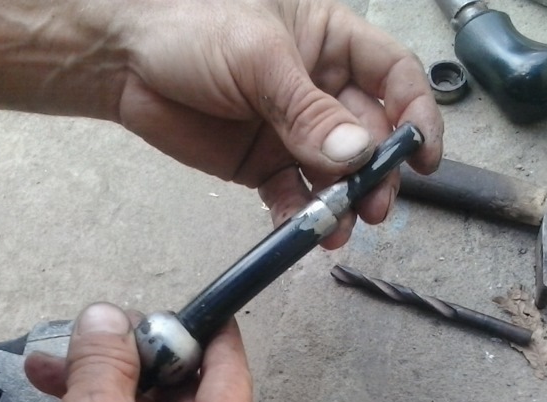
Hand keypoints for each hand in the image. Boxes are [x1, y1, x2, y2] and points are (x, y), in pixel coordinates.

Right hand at [0, 303, 257, 401]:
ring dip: (109, 392)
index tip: (196, 306)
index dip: (208, 332)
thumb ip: (106, 357)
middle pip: (189, 399)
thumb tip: (108, 321)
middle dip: (138, 361)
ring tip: (59, 365)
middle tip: (105, 335)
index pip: (230, 375)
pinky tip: (61, 401)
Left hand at [115, 0, 442, 246]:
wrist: (123, 60)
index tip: (423, 155)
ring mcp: (292, 130)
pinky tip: (304, 231)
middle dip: (378, 172)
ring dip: (345, 202)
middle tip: (375, 204)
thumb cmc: (189, 25)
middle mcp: (320, 89)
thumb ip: (307, 111)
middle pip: (371, 134)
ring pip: (336, 173)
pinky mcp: (263, 165)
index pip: (392, 75)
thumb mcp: (256, 57)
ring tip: (341, 226)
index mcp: (329, 41)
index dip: (416, 112)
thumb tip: (358, 154)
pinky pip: (293, 195)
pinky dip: (302, 216)